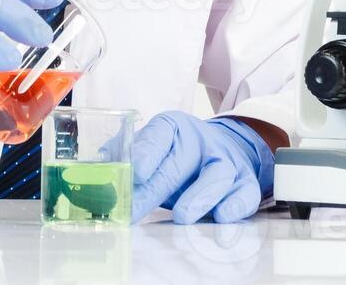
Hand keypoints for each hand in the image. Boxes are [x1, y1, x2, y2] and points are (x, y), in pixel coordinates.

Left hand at [130, 112, 273, 223]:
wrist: (225, 150)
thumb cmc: (178, 156)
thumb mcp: (152, 149)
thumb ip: (125, 154)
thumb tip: (99, 168)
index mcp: (173, 128)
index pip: (159, 134)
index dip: (146, 152)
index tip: (134, 172)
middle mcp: (201, 141)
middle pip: (179, 162)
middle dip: (155, 189)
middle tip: (135, 210)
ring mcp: (226, 160)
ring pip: (216, 175)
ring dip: (199, 197)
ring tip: (182, 216)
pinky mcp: (245, 182)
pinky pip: (244, 193)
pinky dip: (234, 205)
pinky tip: (222, 217)